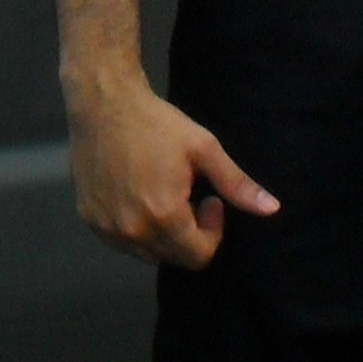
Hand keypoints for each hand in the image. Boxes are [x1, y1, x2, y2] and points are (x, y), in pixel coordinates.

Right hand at [68, 76, 276, 268]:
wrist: (102, 103)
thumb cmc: (155, 123)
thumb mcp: (203, 148)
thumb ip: (236, 184)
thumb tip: (273, 210)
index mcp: (163, 216)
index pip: (199, 256)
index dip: (213, 232)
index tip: (210, 200)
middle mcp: (132, 231)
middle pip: (174, 258)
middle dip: (189, 234)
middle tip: (188, 195)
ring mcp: (106, 227)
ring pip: (147, 252)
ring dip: (163, 234)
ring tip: (163, 195)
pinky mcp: (89, 219)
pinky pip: (122, 241)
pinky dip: (136, 228)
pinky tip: (137, 195)